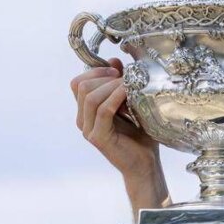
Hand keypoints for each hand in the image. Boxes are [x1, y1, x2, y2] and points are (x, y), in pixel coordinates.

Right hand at [69, 58, 159, 177]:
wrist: (145, 163)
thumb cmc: (140, 135)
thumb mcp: (131, 102)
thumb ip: (120, 83)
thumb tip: (114, 59)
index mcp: (86, 111)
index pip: (78, 82)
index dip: (96, 71)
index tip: (116, 69)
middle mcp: (83, 119)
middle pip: (82, 85)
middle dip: (104, 76)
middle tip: (124, 78)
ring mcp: (88, 129)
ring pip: (90, 96)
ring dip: (111, 85)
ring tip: (129, 85)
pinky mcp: (98, 137)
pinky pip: (103, 110)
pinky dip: (116, 97)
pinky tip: (129, 93)